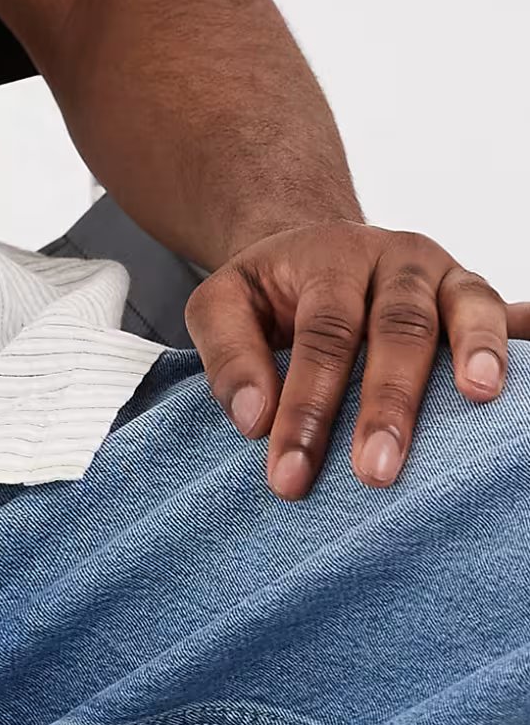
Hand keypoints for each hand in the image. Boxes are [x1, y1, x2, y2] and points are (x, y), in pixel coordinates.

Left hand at [182, 219, 529, 497]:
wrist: (318, 249)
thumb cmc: (272, 294)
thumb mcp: (224, 304)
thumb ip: (228, 356)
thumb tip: (253, 419)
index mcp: (329, 255)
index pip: (321, 335)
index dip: (306, 406)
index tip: (290, 474)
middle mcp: (394, 257)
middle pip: (396, 327)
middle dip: (386, 404)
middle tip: (375, 474)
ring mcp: (444, 273)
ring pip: (466, 308)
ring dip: (475, 354)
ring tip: (478, 399)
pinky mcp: (479, 295)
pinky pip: (507, 313)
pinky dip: (519, 339)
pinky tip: (526, 370)